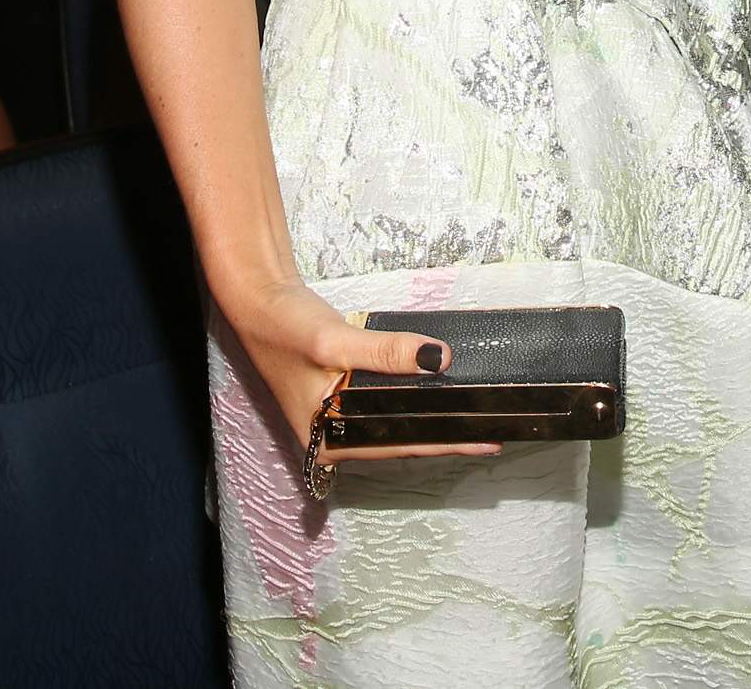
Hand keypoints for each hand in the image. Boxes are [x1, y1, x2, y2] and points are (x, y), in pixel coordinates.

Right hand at [221, 283, 500, 474]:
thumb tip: (441, 359)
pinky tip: (437, 396)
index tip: (486, 443)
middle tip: (492, 433)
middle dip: (445, 438)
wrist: (258, 302)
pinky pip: (385, 407)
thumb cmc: (287, 328)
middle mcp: (333, 439)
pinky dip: (412, 403)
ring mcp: (337, 419)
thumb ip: (386, 353)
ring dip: (432, 422)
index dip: (446, 444)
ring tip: (474, 420)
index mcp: (329, 442)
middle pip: (400, 443)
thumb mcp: (336, 343)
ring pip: (394, 426)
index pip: (401, 448)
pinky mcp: (341, 397)